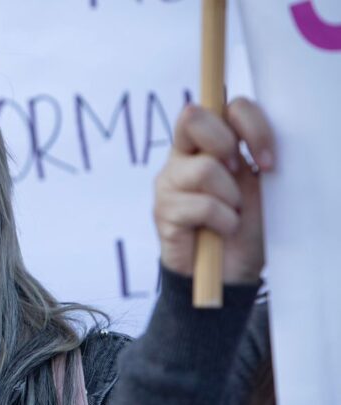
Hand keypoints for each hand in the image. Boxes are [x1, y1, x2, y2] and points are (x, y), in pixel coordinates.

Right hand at [153, 98, 275, 283]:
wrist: (230, 270)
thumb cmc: (245, 224)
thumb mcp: (256, 182)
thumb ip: (247, 152)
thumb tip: (243, 134)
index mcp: (209, 142)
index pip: (225, 106)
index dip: (251, 125)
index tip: (268, 160)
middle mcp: (183, 156)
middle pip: (194, 118)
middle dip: (226, 145)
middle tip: (239, 175)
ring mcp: (168, 182)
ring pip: (205, 169)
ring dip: (230, 198)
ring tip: (229, 214)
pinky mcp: (162, 210)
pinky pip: (201, 205)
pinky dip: (222, 221)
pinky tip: (219, 231)